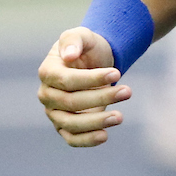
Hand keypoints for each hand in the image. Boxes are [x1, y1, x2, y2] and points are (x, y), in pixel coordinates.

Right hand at [37, 27, 131, 146]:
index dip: (92, 79)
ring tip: (120, 117)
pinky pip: (72, 138)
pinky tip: (105, 136)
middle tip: (128, 91)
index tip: (117, 73)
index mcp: (47, 72)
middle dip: (102, 97)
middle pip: (71, 102)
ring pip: (71, 123)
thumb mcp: (82, 35)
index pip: (67, 80)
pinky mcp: (65, 126)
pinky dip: (87, 140)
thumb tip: (69, 55)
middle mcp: (47, 95)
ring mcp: (54, 113)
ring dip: (96, 122)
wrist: (94, 62)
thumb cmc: (87, 48)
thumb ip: (73, 40)